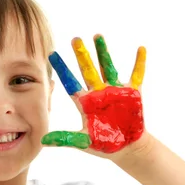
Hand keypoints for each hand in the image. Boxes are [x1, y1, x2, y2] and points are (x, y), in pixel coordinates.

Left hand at [41, 35, 147, 159]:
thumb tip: (43, 141)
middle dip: (81, 55)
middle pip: (87, 70)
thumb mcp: (84, 142)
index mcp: (85, 102)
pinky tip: (140, 49)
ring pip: (107, 67)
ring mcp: (115, 91)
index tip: (52, 54)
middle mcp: (98, 93)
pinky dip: (139, 63)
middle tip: (74, 39)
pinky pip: (137, 75)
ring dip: (103, 52)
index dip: (62, 70)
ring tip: (97, 36)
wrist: (127, 148)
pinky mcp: (132, 93)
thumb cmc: (105, 145)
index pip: (70, 83)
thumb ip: (66, 138)